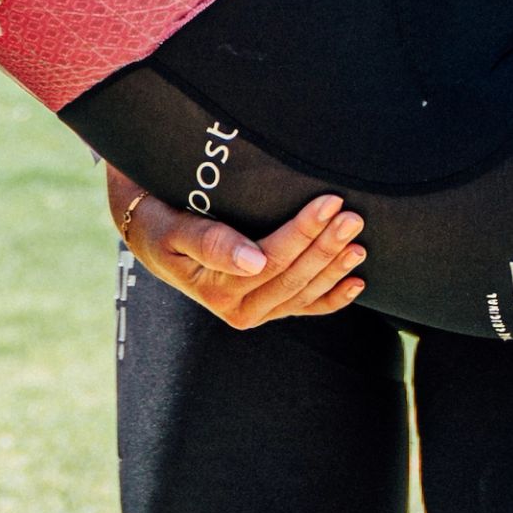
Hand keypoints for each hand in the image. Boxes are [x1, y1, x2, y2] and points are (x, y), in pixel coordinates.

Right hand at [112, 171, 367, 327]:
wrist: (152, 235)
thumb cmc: (161, 223)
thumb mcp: (174, 229)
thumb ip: (210, 242)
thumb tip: (254, 261)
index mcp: (216, 290)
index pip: (272, 259)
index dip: (303, 232)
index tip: (330, 202)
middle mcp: (237, 309)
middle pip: (293, 277)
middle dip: (326, 247)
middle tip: (353, 217)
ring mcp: (254, 311)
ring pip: (304, 293)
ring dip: (334, 269)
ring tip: (359, 243)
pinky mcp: (266, 307)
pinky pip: (303, 308)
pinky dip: (332, 298)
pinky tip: (356, 283)